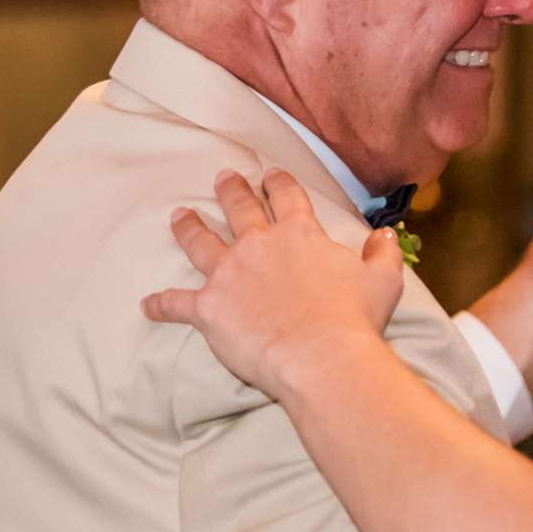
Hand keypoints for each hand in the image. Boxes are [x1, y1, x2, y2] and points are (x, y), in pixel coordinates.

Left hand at [140, 169, 402, 393]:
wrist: (321, 356)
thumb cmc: (355, 319)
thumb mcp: (383, 281)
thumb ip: (383, 254)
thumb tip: (385, 235)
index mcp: (300, 235)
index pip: (287, 197)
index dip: (279, 183)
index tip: (271, 174)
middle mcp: (260, 245)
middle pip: (240, 208)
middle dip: (230, 190)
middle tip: (222, 178)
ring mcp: (230, 274)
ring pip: (201, 242)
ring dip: (188, 227)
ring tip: (179, 216)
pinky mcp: (208, 307)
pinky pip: (176, 303)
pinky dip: (160, 304)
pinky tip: (147, 304)